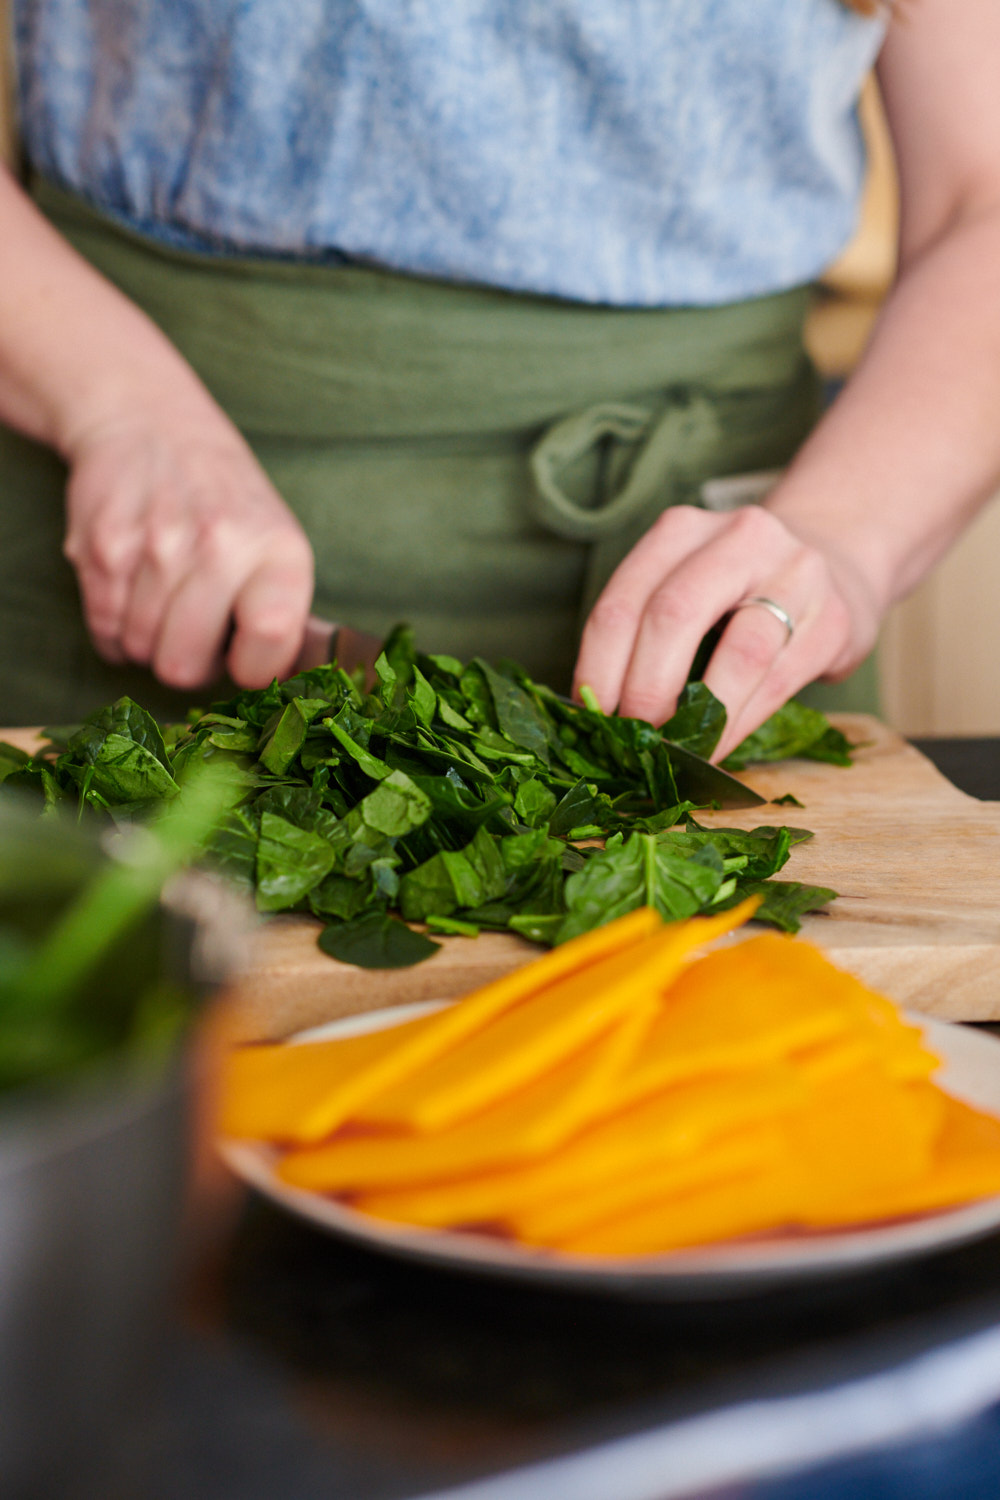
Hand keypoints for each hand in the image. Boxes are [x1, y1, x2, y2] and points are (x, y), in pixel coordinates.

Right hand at [63, 412, 313, 691]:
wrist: (150, 422)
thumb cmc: (224, 500)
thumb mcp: (276, 541)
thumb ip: (278, 611)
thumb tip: (270, 685)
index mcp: (277, 549)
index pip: (270, 639)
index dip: (253, 667)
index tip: (244, 656)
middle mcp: (218, 545)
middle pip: (184, 666)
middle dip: (187, 662)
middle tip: (194, 632)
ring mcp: (155, 546)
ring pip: (139, 651)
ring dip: (147, 641)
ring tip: (162, 600)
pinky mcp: (100, 547)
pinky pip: (103, 631)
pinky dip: (114, 628)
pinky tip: (131, 593)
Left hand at [573, 503, 879, 760]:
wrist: (835, 566)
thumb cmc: (739, 592)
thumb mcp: (687, 587)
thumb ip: (645, 632)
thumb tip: (600, 711)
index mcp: (682, 531)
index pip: (624, 601)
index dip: (599, 666)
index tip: (591, 715)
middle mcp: (739, 537)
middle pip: (673, 615)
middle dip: (645, 688)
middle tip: (634, 735)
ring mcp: (794, 573)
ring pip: (739, 652)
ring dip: (701, 714)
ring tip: (676, 749)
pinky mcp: (833, 619)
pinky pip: (778, 681)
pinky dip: (740, 723)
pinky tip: (718, 746)